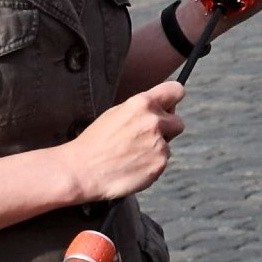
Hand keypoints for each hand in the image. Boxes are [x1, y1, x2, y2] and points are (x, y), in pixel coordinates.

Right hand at [59, 81, 185, 203]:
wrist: (83, 170)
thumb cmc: (95, 142)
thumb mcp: (116, 112)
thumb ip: (141, 109)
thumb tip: (160, 110)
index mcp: (142, 103)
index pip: (176, 91)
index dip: (173, 100)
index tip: (169, 107)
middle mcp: (155, 121)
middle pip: (178, 123)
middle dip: (167, 130)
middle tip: (146, 139)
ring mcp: (159, 144)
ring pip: (168, 146)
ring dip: (156, 150)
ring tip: (132, 156)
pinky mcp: (159, 164)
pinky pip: (162, 163)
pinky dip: (151, 165)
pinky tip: (133, 166)